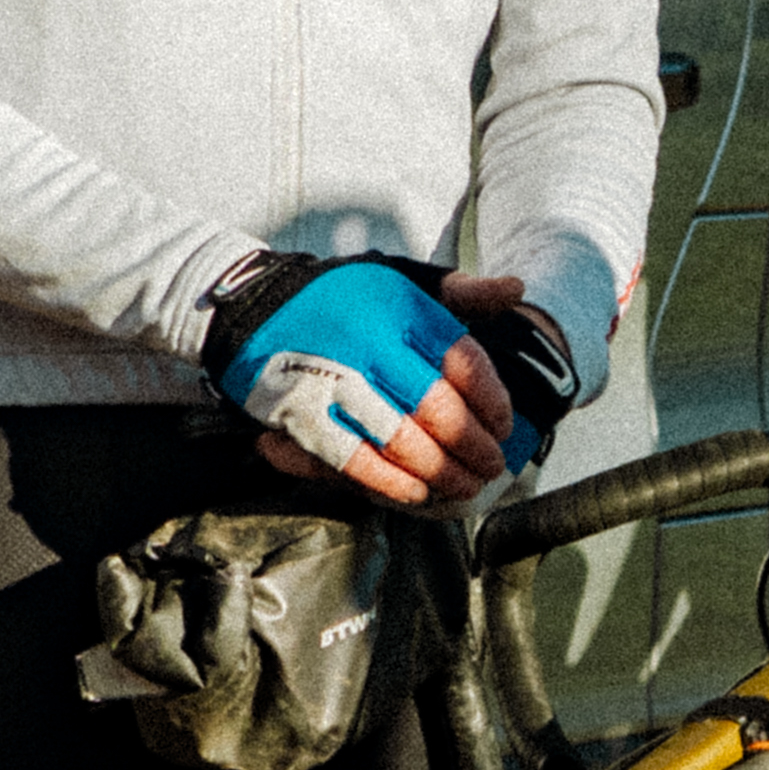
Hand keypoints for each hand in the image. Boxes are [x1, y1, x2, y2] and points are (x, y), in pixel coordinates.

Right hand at [212, 251, 518, 509]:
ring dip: (440, 473)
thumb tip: (517, 290)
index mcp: (401, 307)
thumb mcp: (401, 277)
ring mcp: (334, 377)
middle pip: (440, 409)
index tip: (504, 427)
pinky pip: (356, 459)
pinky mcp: (300, 410)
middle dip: (473, 448)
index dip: (492, 402)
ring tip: (461, 486)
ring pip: (403, 441)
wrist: (252, 303)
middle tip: (490, 468)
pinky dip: (391, 483)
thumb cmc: (339, 296)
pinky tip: (415, 492)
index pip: (465, 362)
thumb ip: (459, 289)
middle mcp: (370, 340)